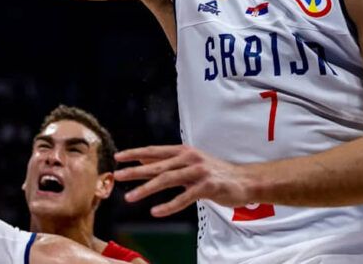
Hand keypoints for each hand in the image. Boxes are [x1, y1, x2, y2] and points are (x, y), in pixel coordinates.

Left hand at [114, 145, 255, 216]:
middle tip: (117, 175)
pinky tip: (156, 212)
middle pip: (157, 164)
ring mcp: (199, 171)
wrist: (244, 180)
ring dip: (147, 188)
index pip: (154, 151)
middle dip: (135, 170)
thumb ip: (166, 163)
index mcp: (183, 151)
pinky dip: (169, 205)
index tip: (118, 157)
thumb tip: (141, 160)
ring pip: (167, 179)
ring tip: (130, 196)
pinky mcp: (208, 186)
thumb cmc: (214, 173)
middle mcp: (189, 158)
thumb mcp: (189, 163)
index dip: (135, 153)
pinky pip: (184, 197)